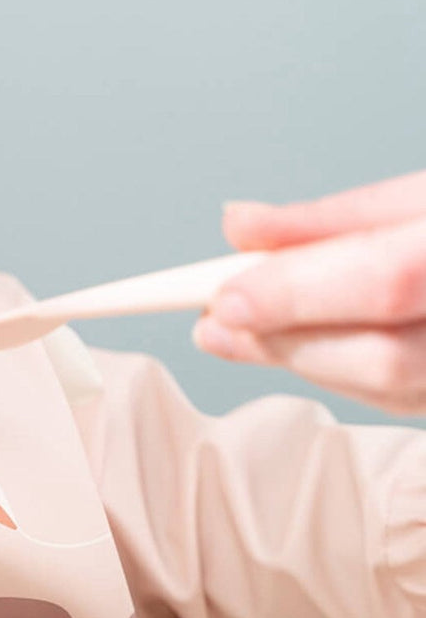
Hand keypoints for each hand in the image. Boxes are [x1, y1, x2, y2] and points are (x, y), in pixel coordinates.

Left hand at [193, 169, 425, 413]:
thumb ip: (334, 218)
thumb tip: (237, 226)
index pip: (391, 279)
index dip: (299, 292)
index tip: (220, 296)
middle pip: (384, 355)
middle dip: (287, 338)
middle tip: (213, 320)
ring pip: (390, 387)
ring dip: (303, 360)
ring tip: (239, 332)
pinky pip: (404, 399)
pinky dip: (343, 374)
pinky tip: (306, 349)